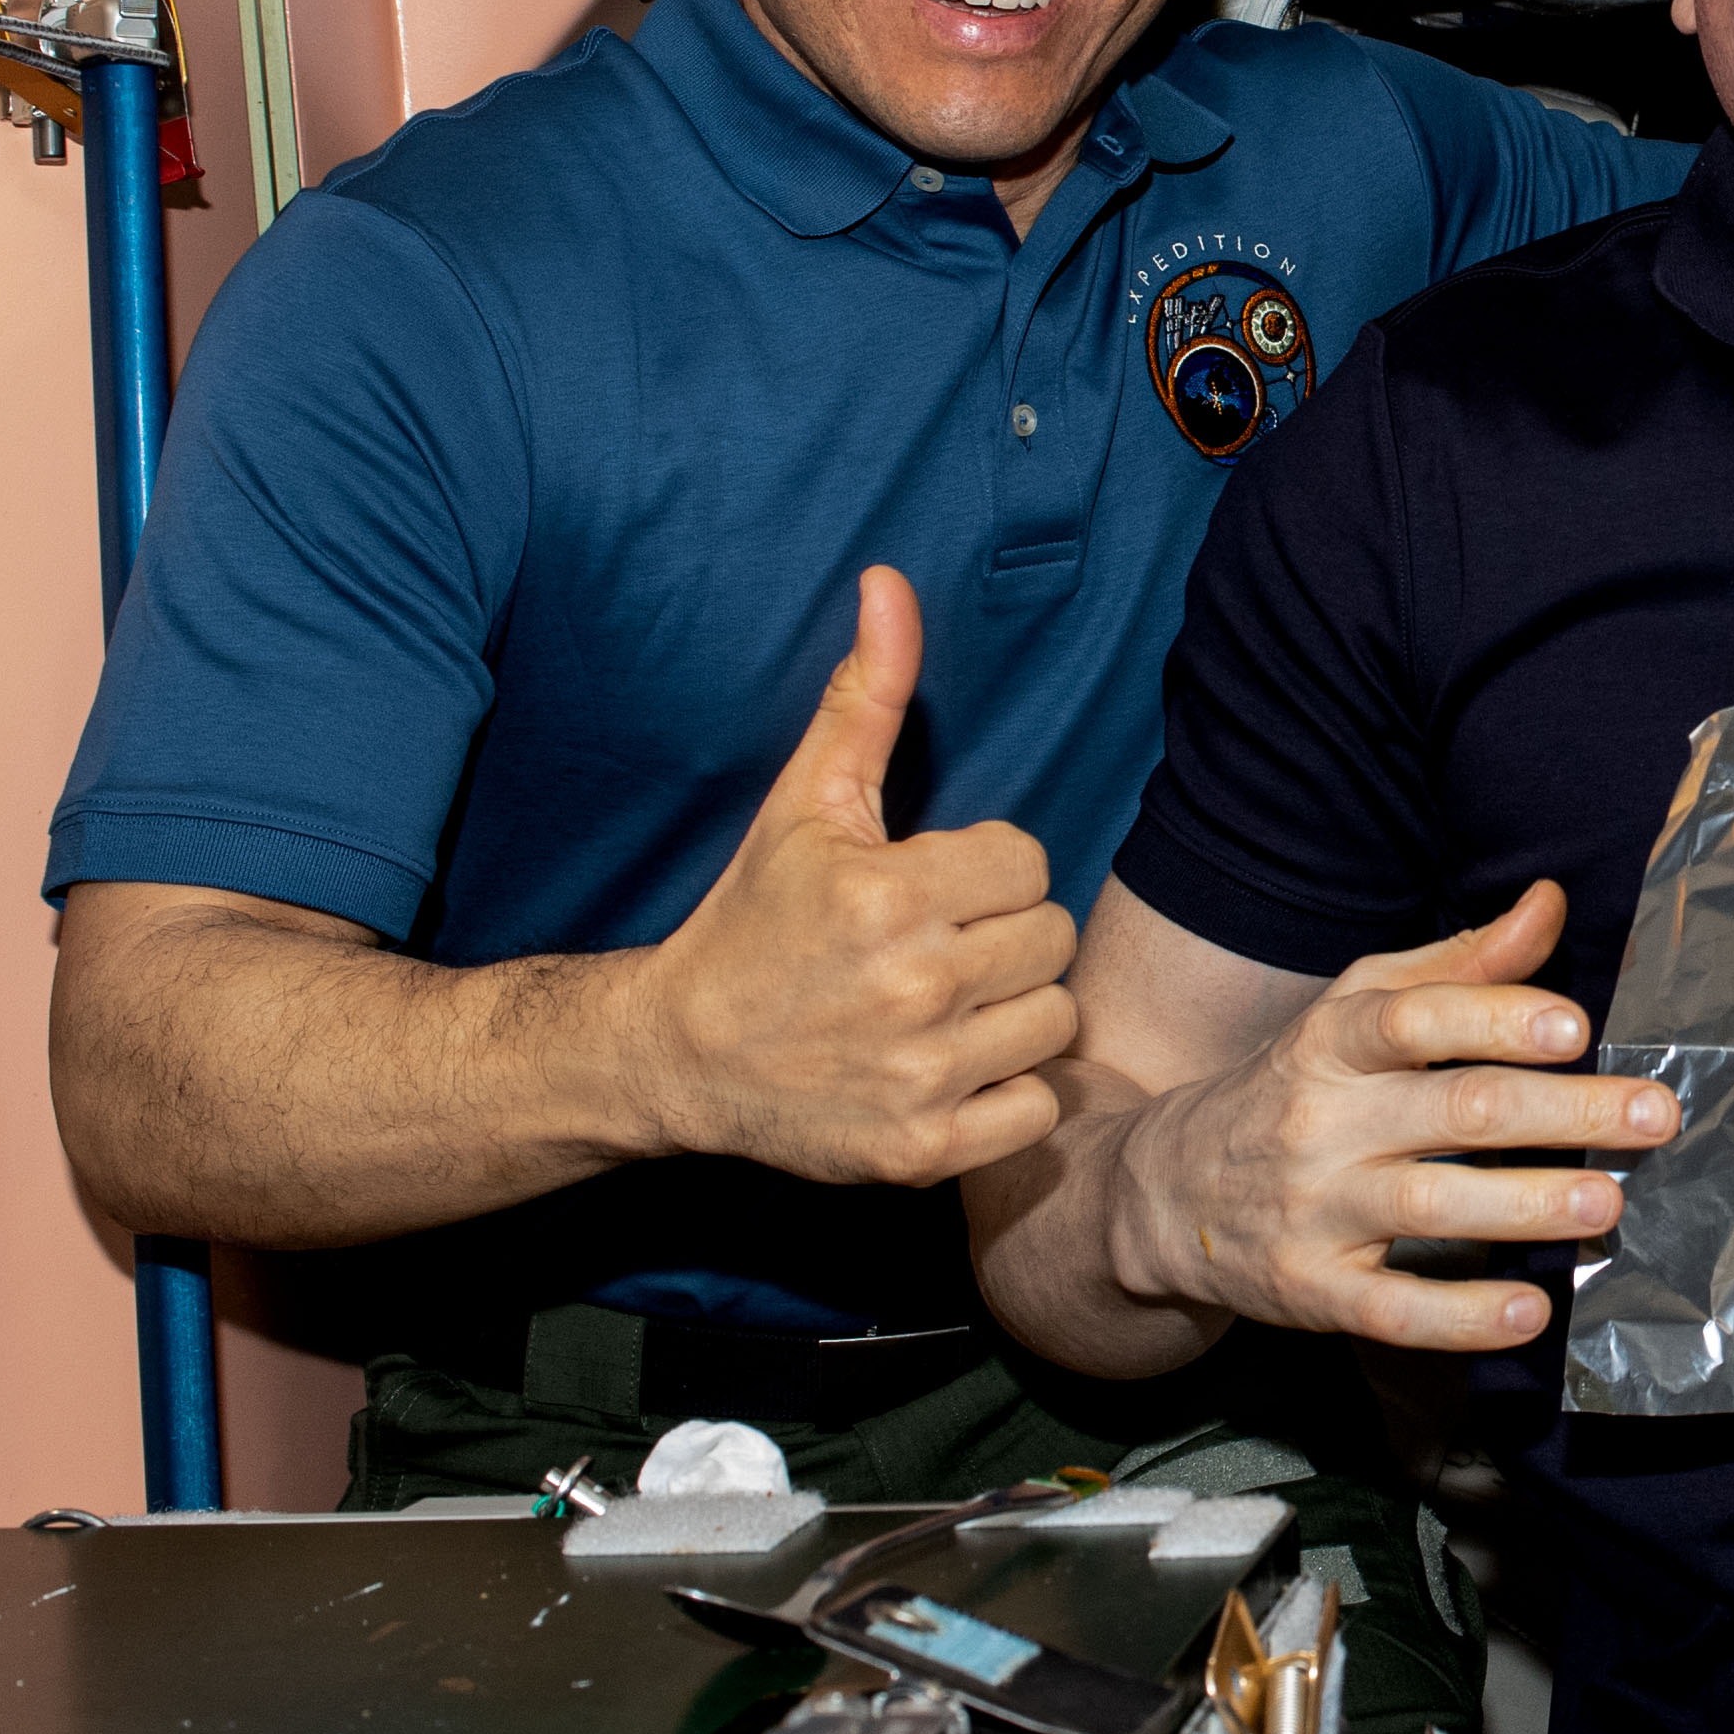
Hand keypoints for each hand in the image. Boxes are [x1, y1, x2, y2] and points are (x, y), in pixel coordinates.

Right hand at [631, 567, 1080, 1185]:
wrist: (678, 1055)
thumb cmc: (752, 921)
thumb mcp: (805, 804)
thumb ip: (867, 697)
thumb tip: (890, 582)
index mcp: (890, 896)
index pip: (1026, 861)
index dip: (981, 869)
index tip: (926, 889)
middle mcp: (911, 989)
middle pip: (1050, 940)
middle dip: (1002, 938)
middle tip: (936, 950)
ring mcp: (920, 1077)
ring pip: (1055, 1021)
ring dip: (1012, 1014)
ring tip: (944, 1008)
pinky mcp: (922, 1151)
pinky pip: (1037, 1109)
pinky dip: (1006, 1096)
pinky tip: (949, 1069)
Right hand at [1106, 883, 1671, 1353]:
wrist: (1163, 1191)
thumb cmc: (1295, 1088)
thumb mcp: (1356, 1009)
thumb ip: (1460, 963)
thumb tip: (1551, 903)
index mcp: (1336, 1042)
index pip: (1416, 1019)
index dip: (1496, 1019)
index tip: (1573, 1027)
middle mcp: (1323, 1122)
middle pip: (1453, 1111)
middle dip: (1562, 1112)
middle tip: (1651, 1116)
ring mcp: (1316, 1211)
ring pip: (1430, 1208)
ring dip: (1526, 1205)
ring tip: (1607, 1203)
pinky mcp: (1313, 1291)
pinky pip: (1393, 1310)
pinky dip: (1461, 1316)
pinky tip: (1529, 1311)